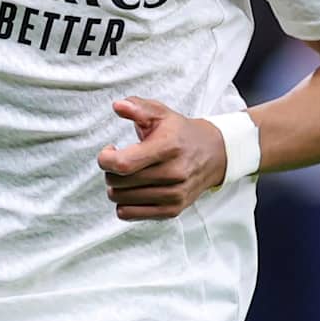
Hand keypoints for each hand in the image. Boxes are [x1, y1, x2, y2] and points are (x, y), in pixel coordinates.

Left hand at [96, 96, 226, 220]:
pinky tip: (132, 189)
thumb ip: (137, 107)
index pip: (123, 164)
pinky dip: (124, 203)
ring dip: (116, 187)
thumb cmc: (179, 132)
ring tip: (127, 175)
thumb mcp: (161, 113)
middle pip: (118, 183)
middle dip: (110, 171)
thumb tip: (118, 106)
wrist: (214, 154)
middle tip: (120, 161)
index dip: (105, 159)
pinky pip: (130, 214)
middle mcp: (173, 173)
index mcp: (167, 147)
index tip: (109, 151)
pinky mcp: (172, 210)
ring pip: (120, 199)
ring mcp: (174, 195)